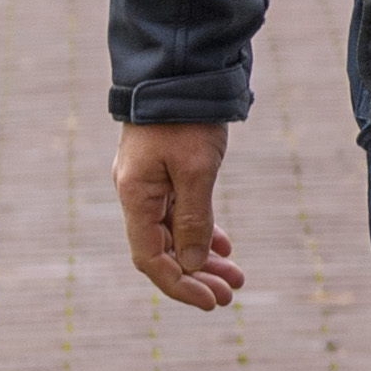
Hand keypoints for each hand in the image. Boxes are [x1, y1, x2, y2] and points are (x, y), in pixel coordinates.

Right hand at [117, 120, 241, 309]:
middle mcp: (136, 194)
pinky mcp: (163, 171)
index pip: (152, 259)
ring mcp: (148, 182)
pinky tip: (223, 244)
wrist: (180, 68)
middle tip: (231, 294)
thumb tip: (194, 265)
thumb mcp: (196, 170)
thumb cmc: (186, 117)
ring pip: (174, 233)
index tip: (212, 302)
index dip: (180, 285)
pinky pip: (178, 212)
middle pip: (163, 250)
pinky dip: (200, 230)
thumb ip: (195, 219)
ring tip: (235, 276)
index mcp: (135, 197)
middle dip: (196, 276)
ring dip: (202, 256)